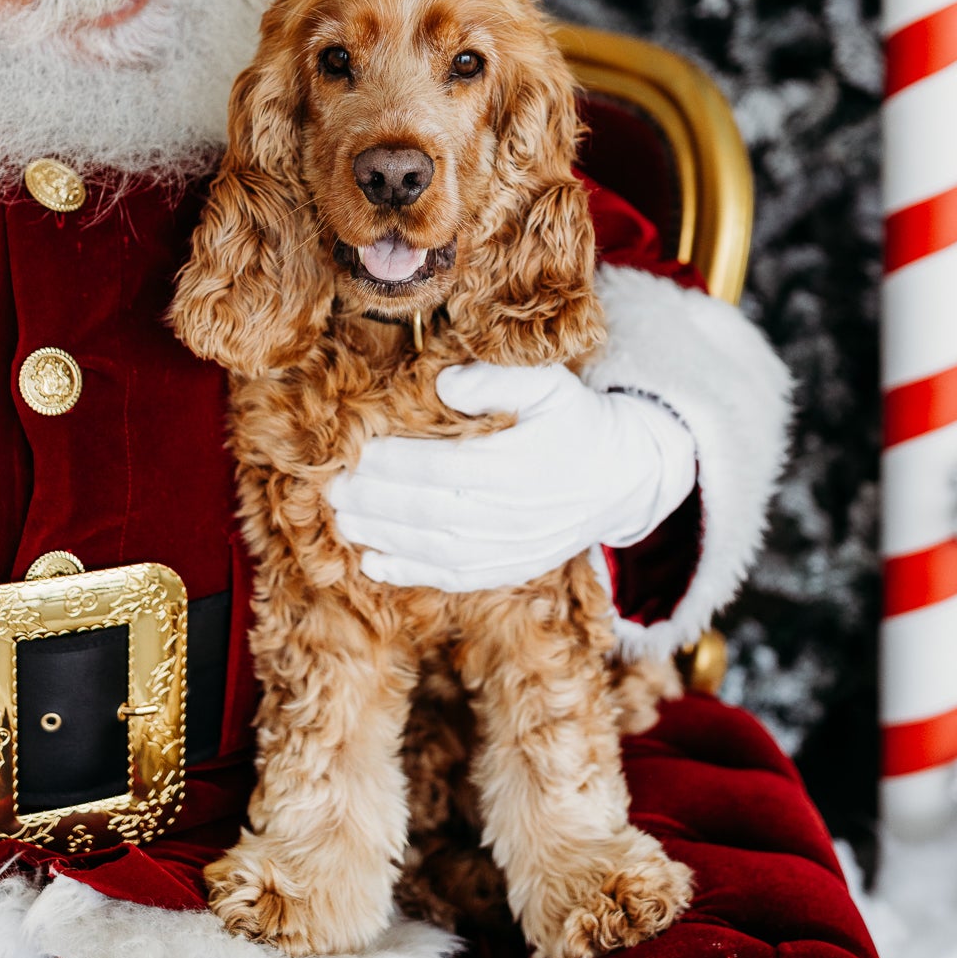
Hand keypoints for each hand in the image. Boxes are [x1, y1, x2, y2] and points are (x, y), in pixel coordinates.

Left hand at [328, 362, 695, 591]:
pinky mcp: (512, 569)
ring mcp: (513, 548)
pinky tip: (374, 564)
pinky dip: (411, 574)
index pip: (441, 468)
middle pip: (428, 512)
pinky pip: (455, 577)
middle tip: (331, 487)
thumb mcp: (551, 384)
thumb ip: (497, 380)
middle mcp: (513, 514)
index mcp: (519, 465)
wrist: (624, 476)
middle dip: (374, 501)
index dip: (392, 464)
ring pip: (434, 548)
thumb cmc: (580, 421)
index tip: (353, 452)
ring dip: (382, 536)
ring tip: (341, 519)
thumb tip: (442, 382)